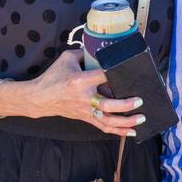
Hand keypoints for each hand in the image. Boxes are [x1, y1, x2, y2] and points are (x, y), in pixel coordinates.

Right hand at [18, 50, 144, 137]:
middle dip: (125, 104)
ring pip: (108, 119)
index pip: (102, 77)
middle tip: (140, 101)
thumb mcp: (66, 58)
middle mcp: (84, 97)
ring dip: (126, 121)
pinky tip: (131, 131)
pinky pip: (103, 126)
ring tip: (141, 119)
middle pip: (107, 104)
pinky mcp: (85, 118)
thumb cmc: (53, 77)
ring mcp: (85, 110)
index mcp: (80, 81)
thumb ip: (84, 52)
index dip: (116, 74)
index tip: (129, 72)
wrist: (40, 98)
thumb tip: (100, 50)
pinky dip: (118, 130)